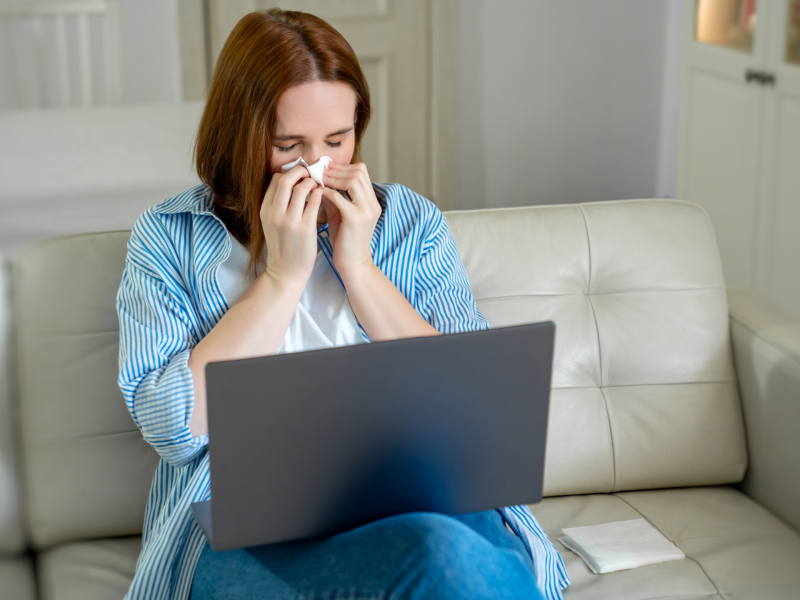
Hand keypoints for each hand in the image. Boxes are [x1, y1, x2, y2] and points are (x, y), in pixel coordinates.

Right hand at [260, 166, 323, 287]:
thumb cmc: (283, 247)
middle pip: (286, 180)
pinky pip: (314, 202)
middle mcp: (274, 214)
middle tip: (310, 172)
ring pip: (301, 188)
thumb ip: (278, 205)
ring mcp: (289, 221)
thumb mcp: (272, 224)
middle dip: (300, 171)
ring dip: (312, 182)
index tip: (299, 174)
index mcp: (265, 210)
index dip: (289, 173)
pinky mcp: (305, 228)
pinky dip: (320, 194)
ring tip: (318, 184)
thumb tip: (290, 183)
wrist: (286, 273)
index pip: (275, 180)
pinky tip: (323, 195)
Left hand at [320, 162, 381, 277]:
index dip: (342, 167)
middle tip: (319, 170)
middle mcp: (372, 204)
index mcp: (371, 202)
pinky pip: (340, 197)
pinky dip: (327, 192)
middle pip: (359, 172)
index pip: (361, 172)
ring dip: (332, 178)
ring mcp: (366, 211)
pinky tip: (317, 193)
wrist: (353, 265)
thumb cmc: (345, 242)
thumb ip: (333, 198)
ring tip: (318, 179)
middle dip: (336, 169)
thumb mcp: (340, 215)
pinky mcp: (356, 219)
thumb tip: (319, 181)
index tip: (325, 168)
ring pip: (353, 180)